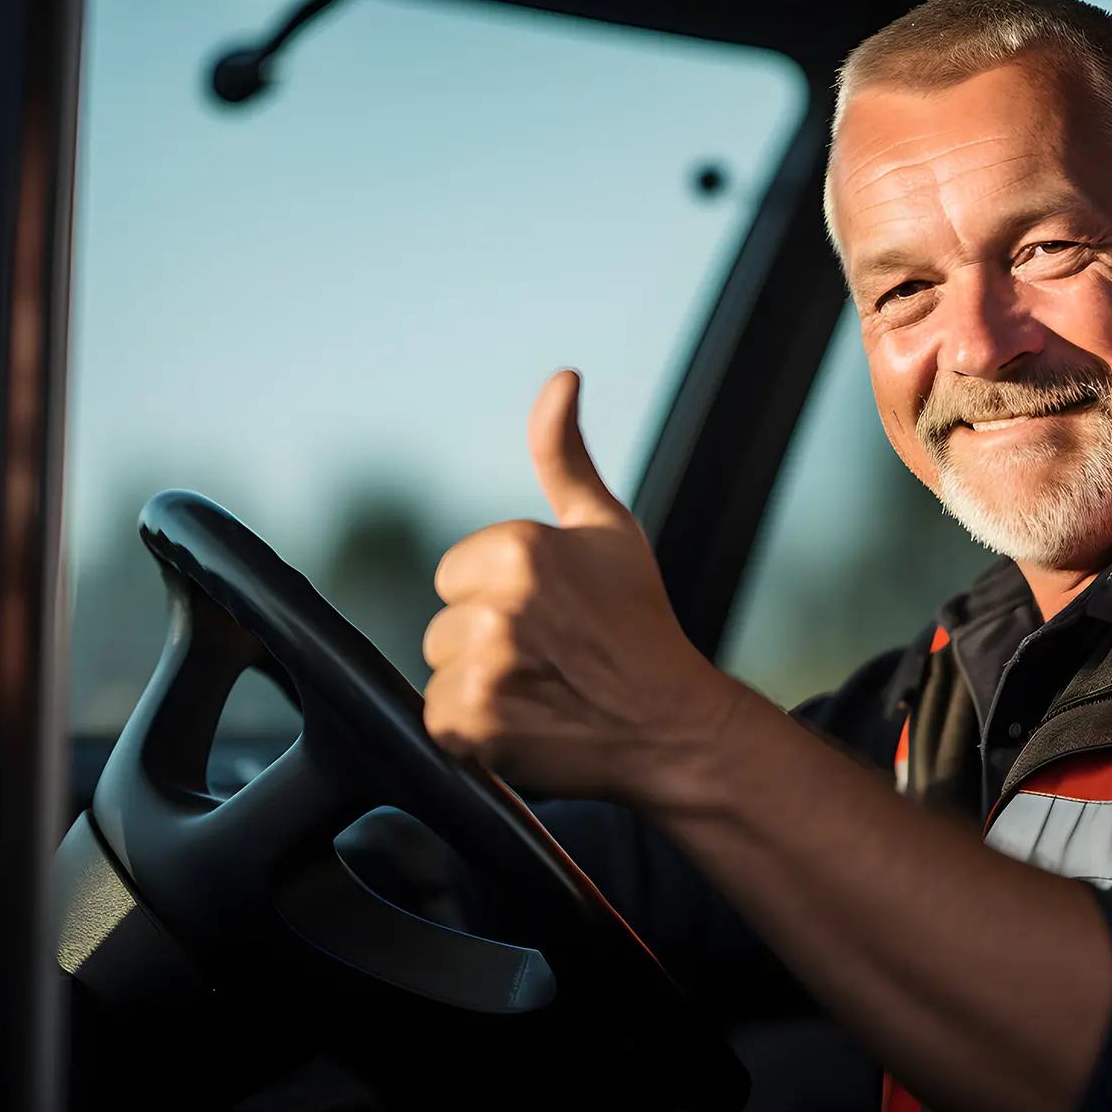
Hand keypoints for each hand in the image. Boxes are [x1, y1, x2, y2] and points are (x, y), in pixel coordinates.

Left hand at [421, 370, 743, 804]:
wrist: (673, 724)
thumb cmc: (639, 625)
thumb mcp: (607, 529)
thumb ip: (564, 454)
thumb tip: (560, 378)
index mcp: (519, 550)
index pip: (455, 573)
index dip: (497, 598)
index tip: (549, 618)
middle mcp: (497, 606)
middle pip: (443, 625)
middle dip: (485, 644)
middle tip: (549, 659)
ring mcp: (483, 669)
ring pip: (439, 672)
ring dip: (477, 688)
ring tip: (539, 692)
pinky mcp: (470, 726)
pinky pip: (438, 721)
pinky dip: (474, 733)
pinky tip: (525, 724)